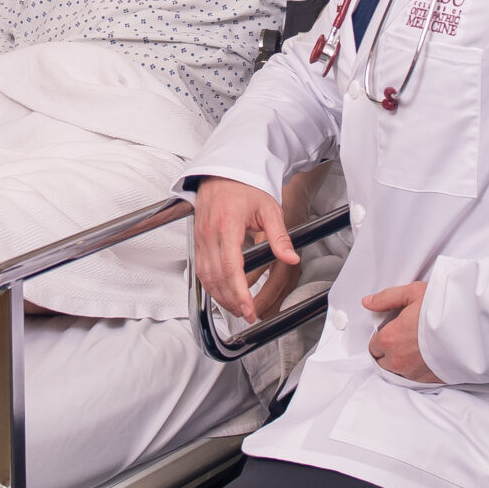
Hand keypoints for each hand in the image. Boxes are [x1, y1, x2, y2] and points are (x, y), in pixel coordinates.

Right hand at [193, 177, 295, 323]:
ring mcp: (200, 237)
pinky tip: (223, 292)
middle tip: (247, 314)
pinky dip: (211, 285)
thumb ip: (280, 237)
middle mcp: (209, 233)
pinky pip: (200, 268)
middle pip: (216, 277)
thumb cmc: (244, 187)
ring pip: (205, 276)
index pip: (230, 268)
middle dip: (231, 300)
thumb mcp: (269, 209)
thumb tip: (291, 258)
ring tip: (237, 308)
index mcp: (227, 226)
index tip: (249, 308)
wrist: (224, 173)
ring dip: (219, 296)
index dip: (239, 293)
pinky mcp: (197, 240)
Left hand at [361, 282, 438, 382]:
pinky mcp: (429, 381)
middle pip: (383, 362)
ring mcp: (413, 373)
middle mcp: (398, 360)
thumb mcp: (413, 293)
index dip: (382, 337)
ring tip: (416, 349)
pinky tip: (426, 358)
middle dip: (388, 353)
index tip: (393, 331)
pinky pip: (415, 379)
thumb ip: (386, 298)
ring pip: (398, 373)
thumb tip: (368, 302)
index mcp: (389, 339)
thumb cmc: (443, 309)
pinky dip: (417, 371)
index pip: (374, 346)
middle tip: (403, 340)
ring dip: (402, 364)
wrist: (471, 329)